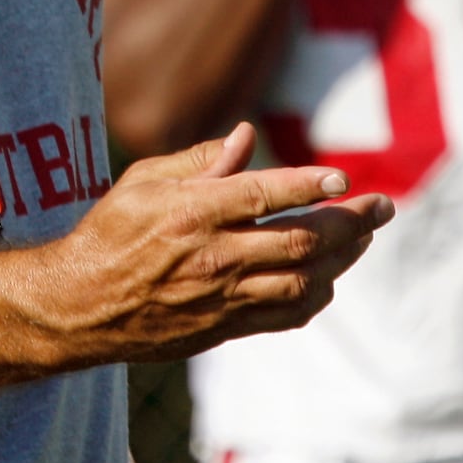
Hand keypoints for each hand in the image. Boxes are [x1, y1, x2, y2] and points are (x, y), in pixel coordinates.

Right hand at [54, 121, 393, 364]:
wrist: (81, 306)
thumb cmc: (110, 232)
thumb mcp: (144, 180)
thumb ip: (200, 159)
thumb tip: (247, 136)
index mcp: (193, 212)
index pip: (264, 195)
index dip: (309, 186)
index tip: (343, 179)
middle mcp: (214, 256)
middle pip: (300, 240)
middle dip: (350, 223)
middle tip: (382, 207)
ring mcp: (222, 297)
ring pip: (302, 280)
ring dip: (343, 259)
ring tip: (364, 237)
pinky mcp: (224, 327)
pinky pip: (285, 314)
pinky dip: (316, 294)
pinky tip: (330, 276)